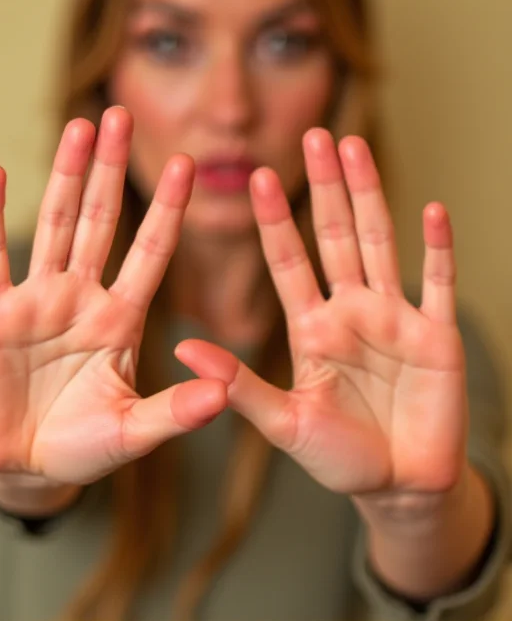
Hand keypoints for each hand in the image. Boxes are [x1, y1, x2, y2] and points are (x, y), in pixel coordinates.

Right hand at [0, 107, 225, 487]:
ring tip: (78, 127)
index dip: (166, 208)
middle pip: (98, 219)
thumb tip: (224, 395)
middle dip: (110, 169)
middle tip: (120, 114)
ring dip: (63, 175)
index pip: (149, 251)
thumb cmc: (84, 448)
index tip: (186, 164)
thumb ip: (173, 412)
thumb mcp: (132, 431)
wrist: (26, 466)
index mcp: (121, 318)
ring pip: (52, 224)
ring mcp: (36, 300)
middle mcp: (82, 296)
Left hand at [176, 129, 467, 502]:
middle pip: (335, 236)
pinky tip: (433, 210)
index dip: (274, 220)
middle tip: (314, 135)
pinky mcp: (439, 336)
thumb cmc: (339, 457)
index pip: (289, 261)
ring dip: (370, 196)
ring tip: (356, 150)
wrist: (400, 486)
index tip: (256, 176)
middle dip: (324, 187)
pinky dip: (438, 248)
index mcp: (312, 328)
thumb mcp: (284, 423)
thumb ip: (239, 384)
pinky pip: (439, 283)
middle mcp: (351, 311)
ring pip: (380, 243)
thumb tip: (181, 347)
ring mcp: (395, 317)